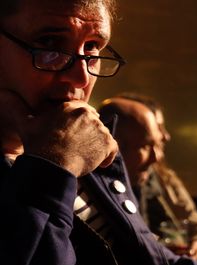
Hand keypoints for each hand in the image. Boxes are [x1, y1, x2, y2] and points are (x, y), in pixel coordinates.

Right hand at [0, 90, 117, 176]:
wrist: (51, 164)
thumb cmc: (38, 144)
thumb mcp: (26, 123)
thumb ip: (18, 108)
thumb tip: (3, 95)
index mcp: (71, 106)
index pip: (84, 111)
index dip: (80, 125)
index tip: (74, 135)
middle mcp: (88, 114)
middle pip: (95, 124)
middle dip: (89, 135)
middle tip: (77, 148)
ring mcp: (99, 128)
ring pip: (103, 137)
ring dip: (96, 147)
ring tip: (81, 156)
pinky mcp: (108, 143)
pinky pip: (112, 150)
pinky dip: (107, 158)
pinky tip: (96, 163)